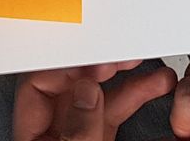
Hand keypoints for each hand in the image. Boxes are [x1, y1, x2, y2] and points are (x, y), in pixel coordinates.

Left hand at [15, 62, 174, 140]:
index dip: (70, 69)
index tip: (99, 63)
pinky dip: (135, 106)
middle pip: (74, 89)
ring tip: (157, 75)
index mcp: (32, 140)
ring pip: (101, 105)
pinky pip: (115, 122)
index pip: (41, 86)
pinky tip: (155, 96)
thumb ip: (78, 132)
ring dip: (130, 86)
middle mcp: (52, 139)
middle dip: (105, 69)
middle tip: (128, 57)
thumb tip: (84, 92)